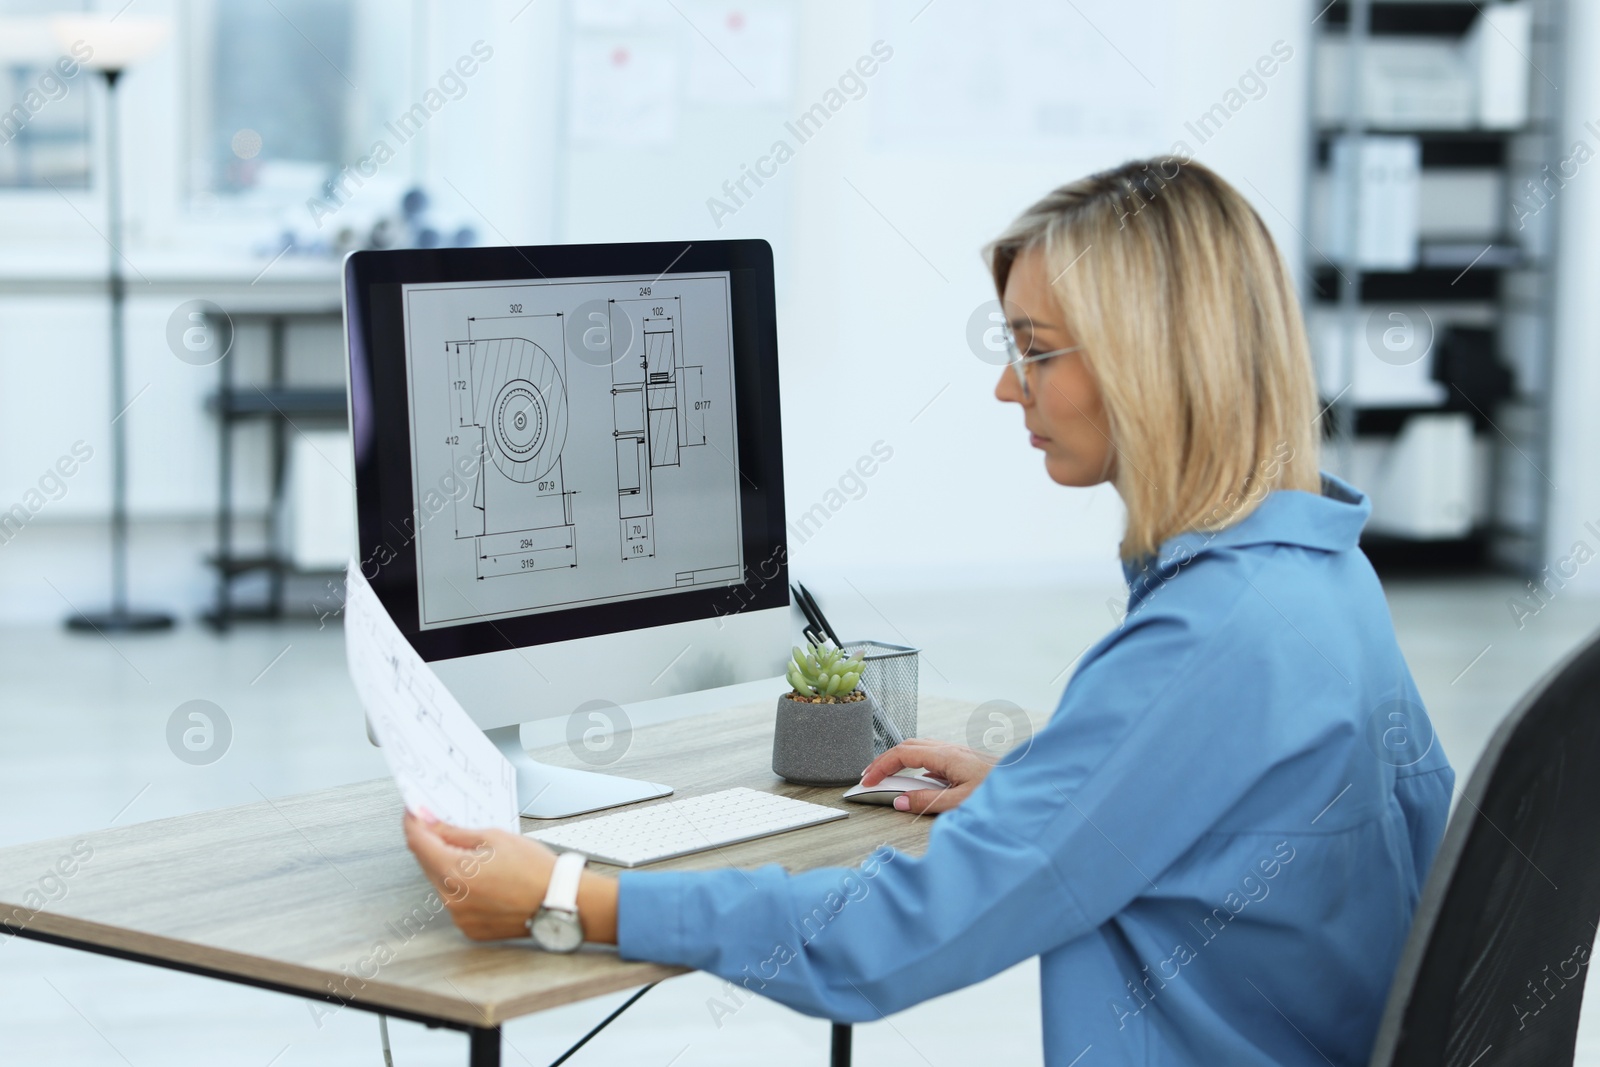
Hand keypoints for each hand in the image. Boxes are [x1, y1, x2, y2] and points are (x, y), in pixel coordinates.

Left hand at [403, 811, 553, 940]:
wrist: (558, 901)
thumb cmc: (535, 870)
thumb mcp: (495, 838)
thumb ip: (456, 833)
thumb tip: (431, 824)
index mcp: (456, 872)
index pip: (418, 843)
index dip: (414, 824)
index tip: (414, 813)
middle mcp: (452, 899)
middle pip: (427, 864)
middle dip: (433, 844)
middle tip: (446, 828)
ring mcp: (459, 917)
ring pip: (441, 883)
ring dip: (448, 866)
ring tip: (477, 856)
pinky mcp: (469, 928)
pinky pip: (455, 902)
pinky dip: (462, 888)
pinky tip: (484, 879)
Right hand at [860, 738, 996, 813]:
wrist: (1032, 786)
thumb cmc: (1001, 791)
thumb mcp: (960, 802)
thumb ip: (927, 801)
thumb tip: (901, 800)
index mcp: (946, 756)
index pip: (902, 754)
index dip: (880, 767)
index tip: (866, 781)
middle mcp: (951, 750)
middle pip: (908, 747)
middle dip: (885, 761)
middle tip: (870, 777)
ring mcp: (958, 754)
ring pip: (921, 749)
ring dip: (901, 761)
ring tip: (889, 778)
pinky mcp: (965, 761)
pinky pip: (934, 757)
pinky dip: (918, 766)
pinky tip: (920, 781)